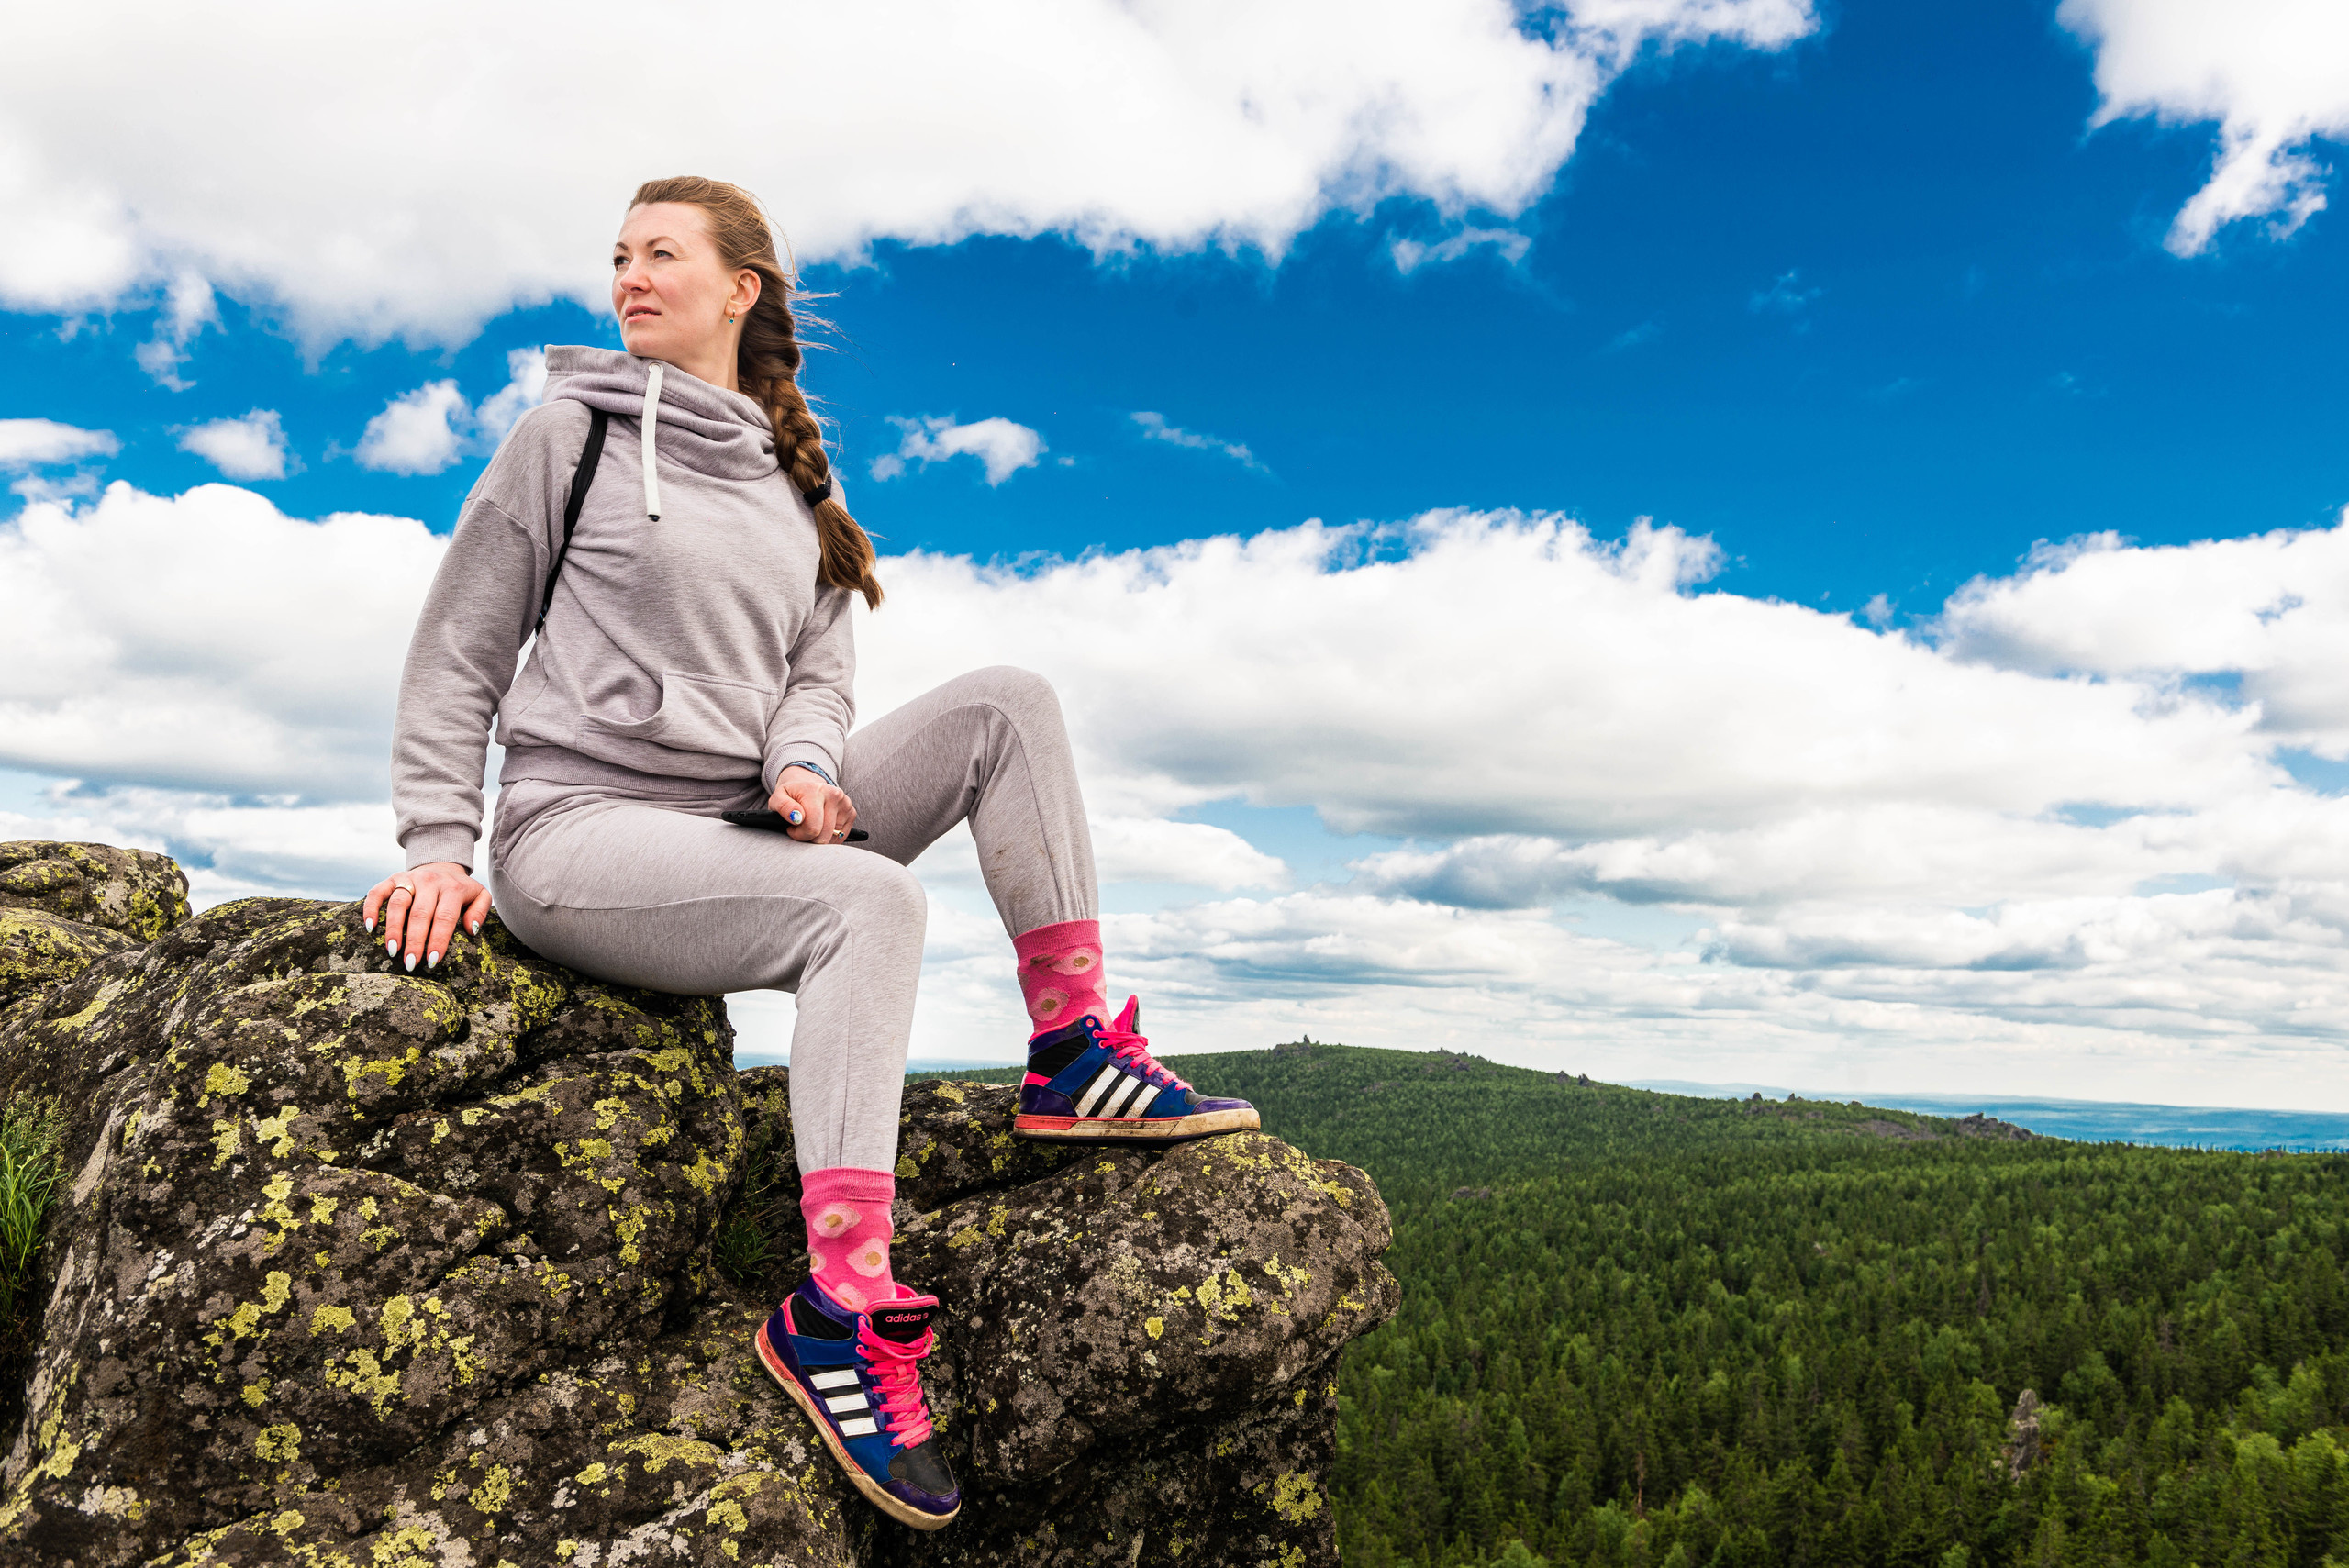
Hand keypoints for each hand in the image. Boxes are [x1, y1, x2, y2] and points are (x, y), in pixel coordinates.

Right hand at [363, 862, 490, 971]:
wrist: (443, 863)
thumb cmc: (461, 889)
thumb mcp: (480, 896)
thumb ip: (480, 911)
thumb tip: (471, 930)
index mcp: (452, 888)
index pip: (445, 917)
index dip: (438, 940)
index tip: (432, 960)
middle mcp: (430, 881)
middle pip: (420, 913)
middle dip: (415, 941)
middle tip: (410, 963)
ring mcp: (409, 878)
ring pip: (398, 903)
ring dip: (393, 929)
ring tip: (392, 950)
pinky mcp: (392, 878)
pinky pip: (377, 892)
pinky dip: (371, 908)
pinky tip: (370, 927)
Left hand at [770, 767, 857, 844]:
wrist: (807, 785)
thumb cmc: (791, 795)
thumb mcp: (777, 797)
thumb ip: (782, 806)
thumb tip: (796, 817)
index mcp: (817, 791)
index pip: (812, 828)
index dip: (799, 835)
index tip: (792, 828)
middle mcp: (835, 795)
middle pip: (823, 837)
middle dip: (809, 839)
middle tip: (800, 828)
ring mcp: (846, 804)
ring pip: (832, 839)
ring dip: (818, 838)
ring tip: (810, 826)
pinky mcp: (852, 813)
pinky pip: (840, 838)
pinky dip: (829, 838)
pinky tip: (821, 827)